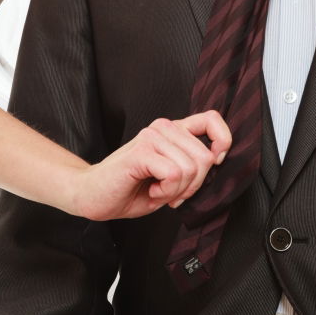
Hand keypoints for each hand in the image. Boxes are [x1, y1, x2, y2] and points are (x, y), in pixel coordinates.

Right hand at [73, 110, 230, 220]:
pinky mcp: (141, 151)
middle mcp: (163, 127)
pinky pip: (174, 175)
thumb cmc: (131, 188)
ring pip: (190, 168)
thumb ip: (191, 166)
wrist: (93, 195)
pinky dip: (165, 192)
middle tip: (171, 192)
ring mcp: (151, 136)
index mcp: (172, 130)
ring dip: (176, 191)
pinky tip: (150, 190)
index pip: (211, 119)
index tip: (213, 164)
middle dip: (193, 185)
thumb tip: (217, 160)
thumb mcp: (170, 178)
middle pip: (205, 157)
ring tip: (156, 189)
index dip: (222, 141)